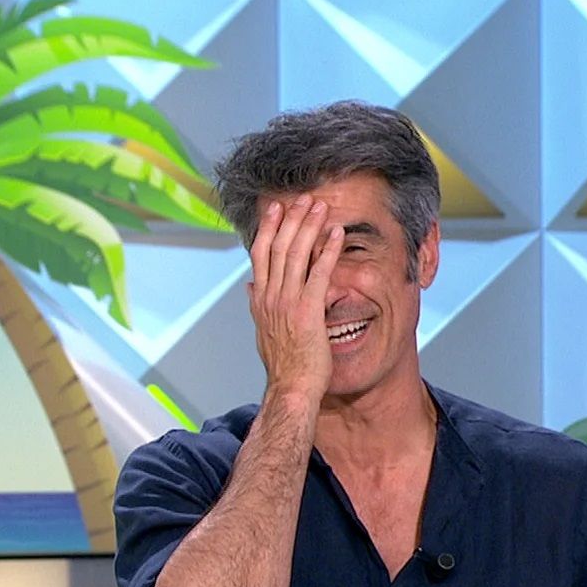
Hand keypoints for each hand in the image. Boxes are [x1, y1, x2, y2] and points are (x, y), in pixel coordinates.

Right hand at [247, 194, 342, 399]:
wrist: (291, 388)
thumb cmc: (283, 365)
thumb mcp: (262, 331)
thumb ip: (257, 306)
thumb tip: (249, 287)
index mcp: (261, 299)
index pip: (260, 254)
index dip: (268, 227)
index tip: (276, 208)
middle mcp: (271, 296)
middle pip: (278, 246)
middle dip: (291, 219)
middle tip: (303, 198)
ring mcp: (288, 302)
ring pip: (296, 254)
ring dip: (309, 226)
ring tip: (320, 207)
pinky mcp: (308, 311)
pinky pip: (319, 273)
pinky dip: (327, 250)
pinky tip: (336, 234)